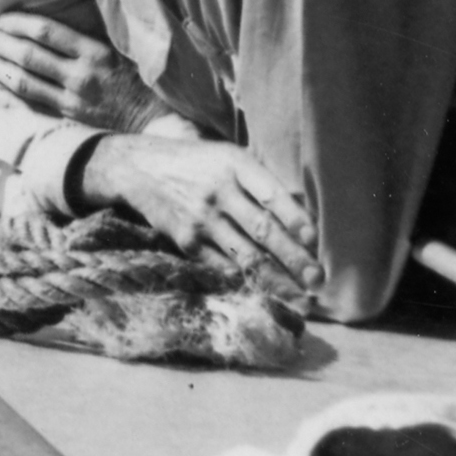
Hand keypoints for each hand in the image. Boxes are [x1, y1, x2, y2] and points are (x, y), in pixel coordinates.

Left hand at [0, 9, 164, 128]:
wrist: (154, 122)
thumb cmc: (138, 81)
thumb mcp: (120, 50)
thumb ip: (90, 37)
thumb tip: (56, 22)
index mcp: (94, 51)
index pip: (46, 31)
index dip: (19, 23)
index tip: (3, 19)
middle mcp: (80, 75)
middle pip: (29, 55)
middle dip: (2, 45)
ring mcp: (73, 99)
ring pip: (25, 82)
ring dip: (0, 69)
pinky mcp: (69, 119)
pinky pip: (32, 107)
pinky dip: (10, 98)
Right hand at [90, 134, 318, 292]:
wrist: (137, 168)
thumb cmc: (196, 162)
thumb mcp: (227, 157)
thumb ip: (259, 181)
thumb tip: (304, 218)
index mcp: (234, 163)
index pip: (271, 194)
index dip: (294, 218)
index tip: (315, 239)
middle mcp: (218, 192)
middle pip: (262, 230)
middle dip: (294, 258)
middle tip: (318, 279)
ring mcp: (201, 219)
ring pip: (246, 256)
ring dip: (277, 280)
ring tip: (302, 299)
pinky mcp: (186, 241)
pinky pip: (223, 266)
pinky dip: (248, 281)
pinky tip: (269, 294)